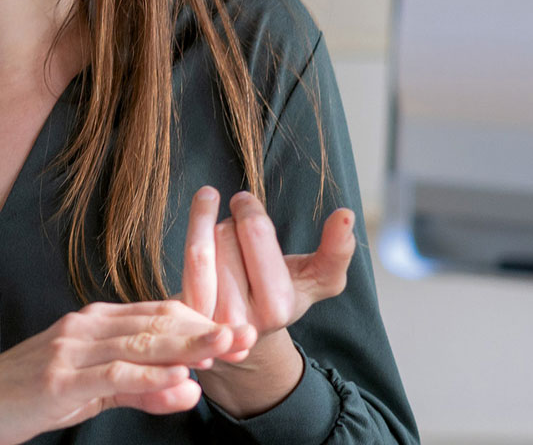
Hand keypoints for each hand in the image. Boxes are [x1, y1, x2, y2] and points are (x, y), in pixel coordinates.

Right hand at [0, 299, 256, 444]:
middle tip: (245, 336)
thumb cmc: (24, 397)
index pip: (159, 314)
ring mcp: (69, 350)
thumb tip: (188, 390)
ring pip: (140, 342)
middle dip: (204, 330)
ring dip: (186, 346)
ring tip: (224, 348)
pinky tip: (176, 381)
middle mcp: (85, 326)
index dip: (202, 322)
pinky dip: (147, 377)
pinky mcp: (56, 379)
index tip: (240, 334)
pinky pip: (111, 375)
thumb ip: (137, 388)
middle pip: (156, 322)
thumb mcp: (87, 392)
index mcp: (94, 323)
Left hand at [178, 186, 356, 415]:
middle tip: (240, 229)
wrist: (238, 333)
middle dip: (234, 222)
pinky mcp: (186, 313)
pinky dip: (196, 225)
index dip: (249, 210)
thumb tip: (346, 215)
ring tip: (224, 236)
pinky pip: (188, 258)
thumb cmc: (279, 294)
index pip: (257, 233)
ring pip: (204, 243)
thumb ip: (336, 252)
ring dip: (212, 226)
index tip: (244, 199)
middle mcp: (241, 318)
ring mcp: (209, 318)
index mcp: (278, 307)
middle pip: (227, 233)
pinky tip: (203, 206)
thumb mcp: (316, 278)